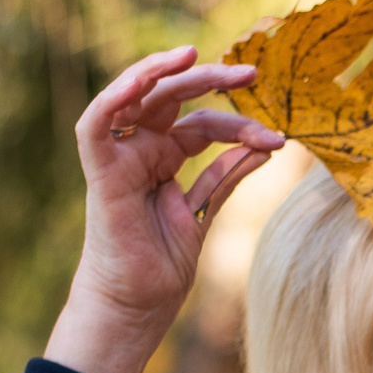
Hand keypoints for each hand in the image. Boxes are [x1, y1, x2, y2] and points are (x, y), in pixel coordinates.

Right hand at [43, 46, 286, 372]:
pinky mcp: (100, 172)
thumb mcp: (204, 213)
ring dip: (172, 76)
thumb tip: (266, 148)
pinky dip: (116, 95)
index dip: (236, 121)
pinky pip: (97, 123)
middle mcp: (141, 151)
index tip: (275, 134)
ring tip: (208, 64)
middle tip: (251, 74)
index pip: (200, 122)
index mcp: (163, 158)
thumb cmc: (162, 268)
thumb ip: (226, 177)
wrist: (136, 308)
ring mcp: (120, 158)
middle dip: (211, 80)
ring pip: (141, 98)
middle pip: (173, 100)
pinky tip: (147, 78)